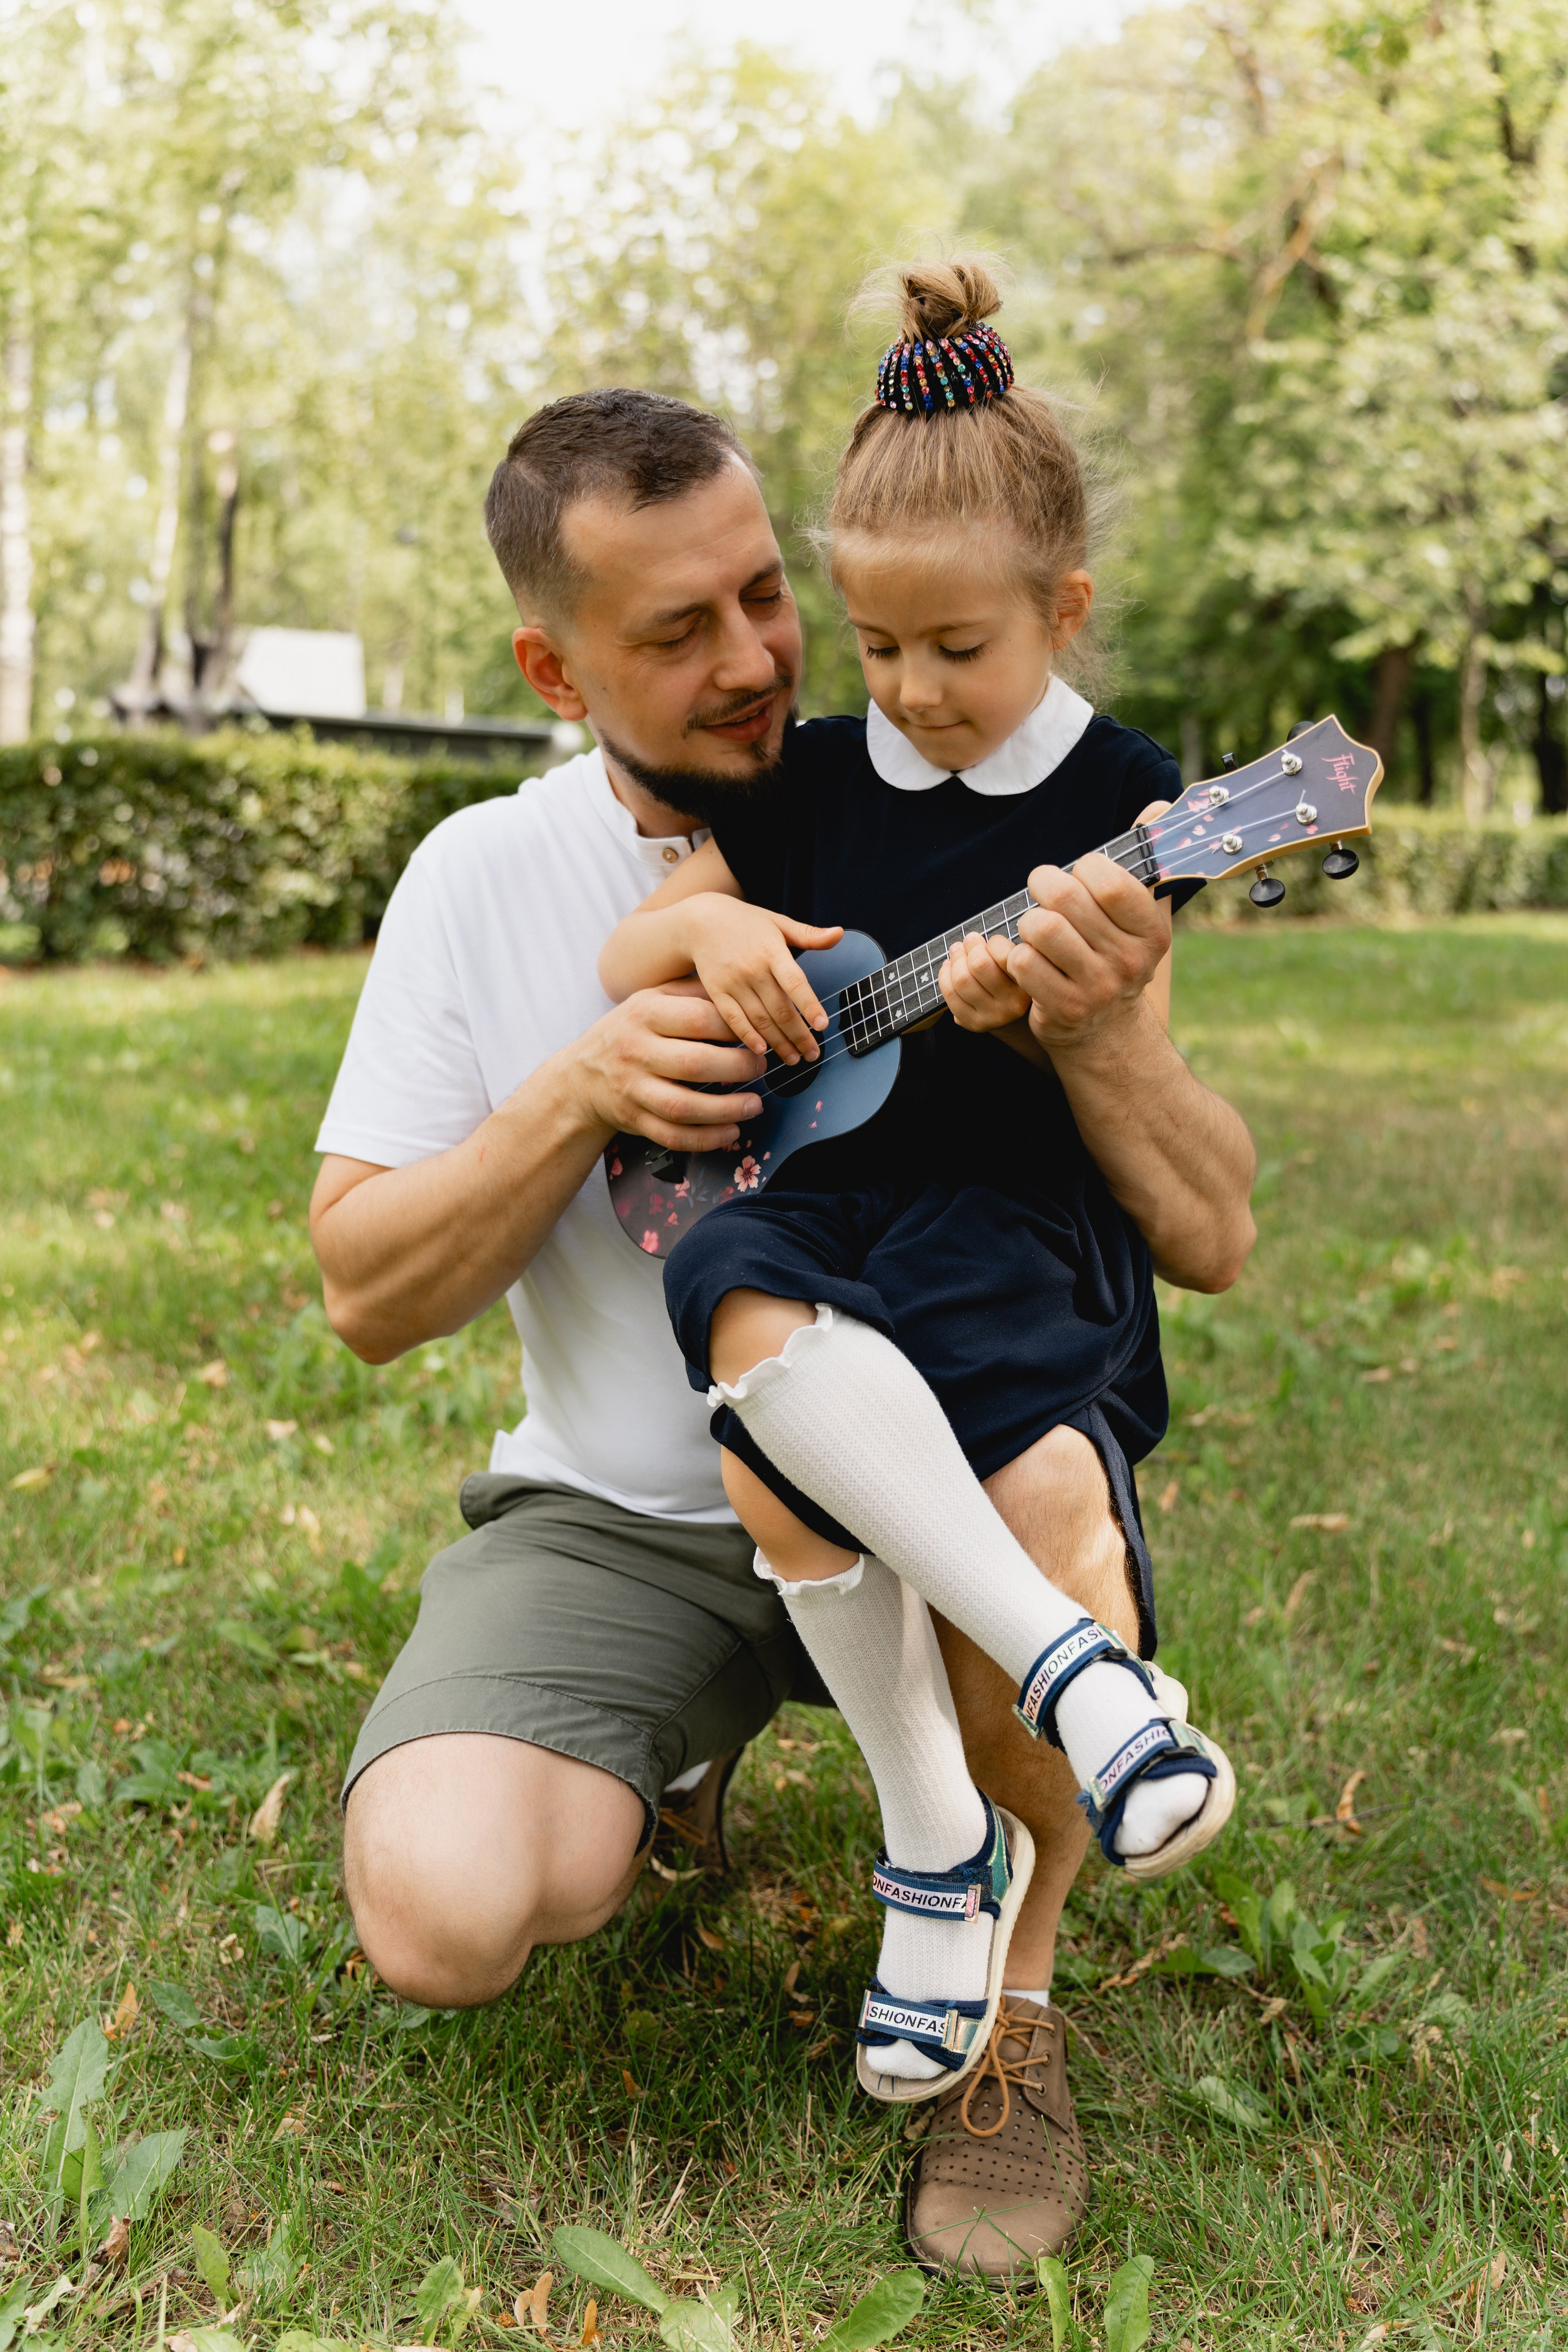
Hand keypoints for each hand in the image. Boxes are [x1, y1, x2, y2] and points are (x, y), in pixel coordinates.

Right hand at [571, 988, 766, 1152]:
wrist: (581, 1077)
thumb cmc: (629, 1031)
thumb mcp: (651, 999)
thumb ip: (691, 991)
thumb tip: (740, 987)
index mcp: (644, 1013)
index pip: (698, 1018)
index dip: (736, 1027)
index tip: (757, 1034)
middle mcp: (635, 1050)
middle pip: (695, 1064)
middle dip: (738, 1068)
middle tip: (761, 1067)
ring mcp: (633, 1089)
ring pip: (684, 1106)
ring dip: (727, 1110)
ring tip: (754, 1105)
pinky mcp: (634, 1119)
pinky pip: (673, 1136)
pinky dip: (706, 1139)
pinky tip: (732, 1131)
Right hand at [682, 896, 843, 1063]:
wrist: (699, 921)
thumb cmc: (745, 922)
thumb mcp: (778, 922)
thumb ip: (808, 934)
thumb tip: (840, 934)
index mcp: (772, 951)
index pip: (795, 982)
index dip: (809, 1005)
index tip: (822, 1026)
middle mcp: (753, 969)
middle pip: (780, 1009)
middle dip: (799, 1035)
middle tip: (813, 1054)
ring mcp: (733, 982)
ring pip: (760, 1019)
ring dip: (779, 1043)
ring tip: (794, 1059)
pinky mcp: (716, 992)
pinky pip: (734, 1019)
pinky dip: (748, 1036)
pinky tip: (762, 1051)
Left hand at [938, 931, 1032, 1033]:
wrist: (1018, 1019)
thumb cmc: (1015, 982)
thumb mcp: (1021, 965)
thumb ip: (1007, 951)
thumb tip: (972, 940)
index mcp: (1027, 984)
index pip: (1004, 955)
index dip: (993, 942)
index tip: (991, 941)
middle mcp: (1012, 1004)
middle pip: (978, 965)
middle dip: (970, 947)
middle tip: (969, 940)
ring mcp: (992, 1016)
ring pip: (961, 979)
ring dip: (955, 959)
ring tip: (957, 950)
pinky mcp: (974, 1023)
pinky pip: (951, 994)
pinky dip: (944, 975)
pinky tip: (948, 966)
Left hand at [1007, 800, 1173, 1053]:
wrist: (1106, 1034)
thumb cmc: (1114, 958)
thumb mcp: (1140, 917)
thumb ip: (1145, 861)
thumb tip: (1160, 806)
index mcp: (1151, 931)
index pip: (1111, 881)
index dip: (1085, 867)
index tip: (1081, 874)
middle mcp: (1128, 960)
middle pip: (1066, 898)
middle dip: (1043, 884)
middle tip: (1042, 890)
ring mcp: (1096, 988)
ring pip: (1040, 927)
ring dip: (1028, 922)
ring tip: (1036, 929)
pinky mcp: (1063, 1009)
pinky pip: (1021, 962)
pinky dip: (1016, 956)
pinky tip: (1029, 961)